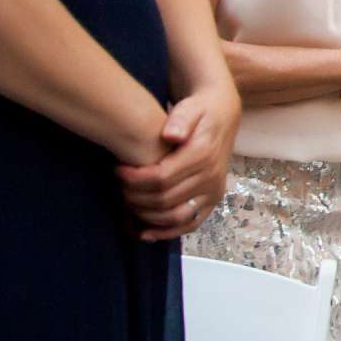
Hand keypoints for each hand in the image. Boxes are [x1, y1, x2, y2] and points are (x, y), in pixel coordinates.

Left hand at [116, 81, 239, 239]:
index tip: (118, 170)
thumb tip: (171, 135)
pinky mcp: (212, 201)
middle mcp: (212, 177)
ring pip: (175, 216)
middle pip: (164, 199)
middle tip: (119, 185)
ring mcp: (214, 191)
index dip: (134, 179)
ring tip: (128, 201)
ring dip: (146, 215)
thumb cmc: (199, 111)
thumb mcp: (190, 107)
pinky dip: (167, 233)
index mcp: (203, 155)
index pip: (161, 177)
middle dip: (135, 196)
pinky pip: (190, 225)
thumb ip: (180, 119)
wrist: (222, 116)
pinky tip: (145, 233)